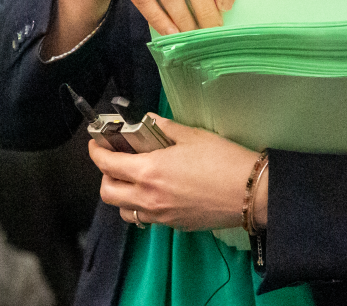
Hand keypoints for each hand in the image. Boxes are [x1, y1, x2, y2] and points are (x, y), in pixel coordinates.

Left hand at [88, 116, 262, 232]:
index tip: (96, 143)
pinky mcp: (174, 226)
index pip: (108, 164)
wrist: (250, 193)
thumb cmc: (222, 159)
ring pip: (124, 210)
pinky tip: (156, 192)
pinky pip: (145, 219)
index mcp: (149, 171)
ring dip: (121, 194)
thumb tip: (147, 121)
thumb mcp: (192, 135)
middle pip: (107, 193)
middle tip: (116, 160)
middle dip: (105, 175)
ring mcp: (161, 216)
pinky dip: (141, 206)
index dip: (96, 152)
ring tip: (134, 179)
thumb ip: (163, 127)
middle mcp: (149, 197)